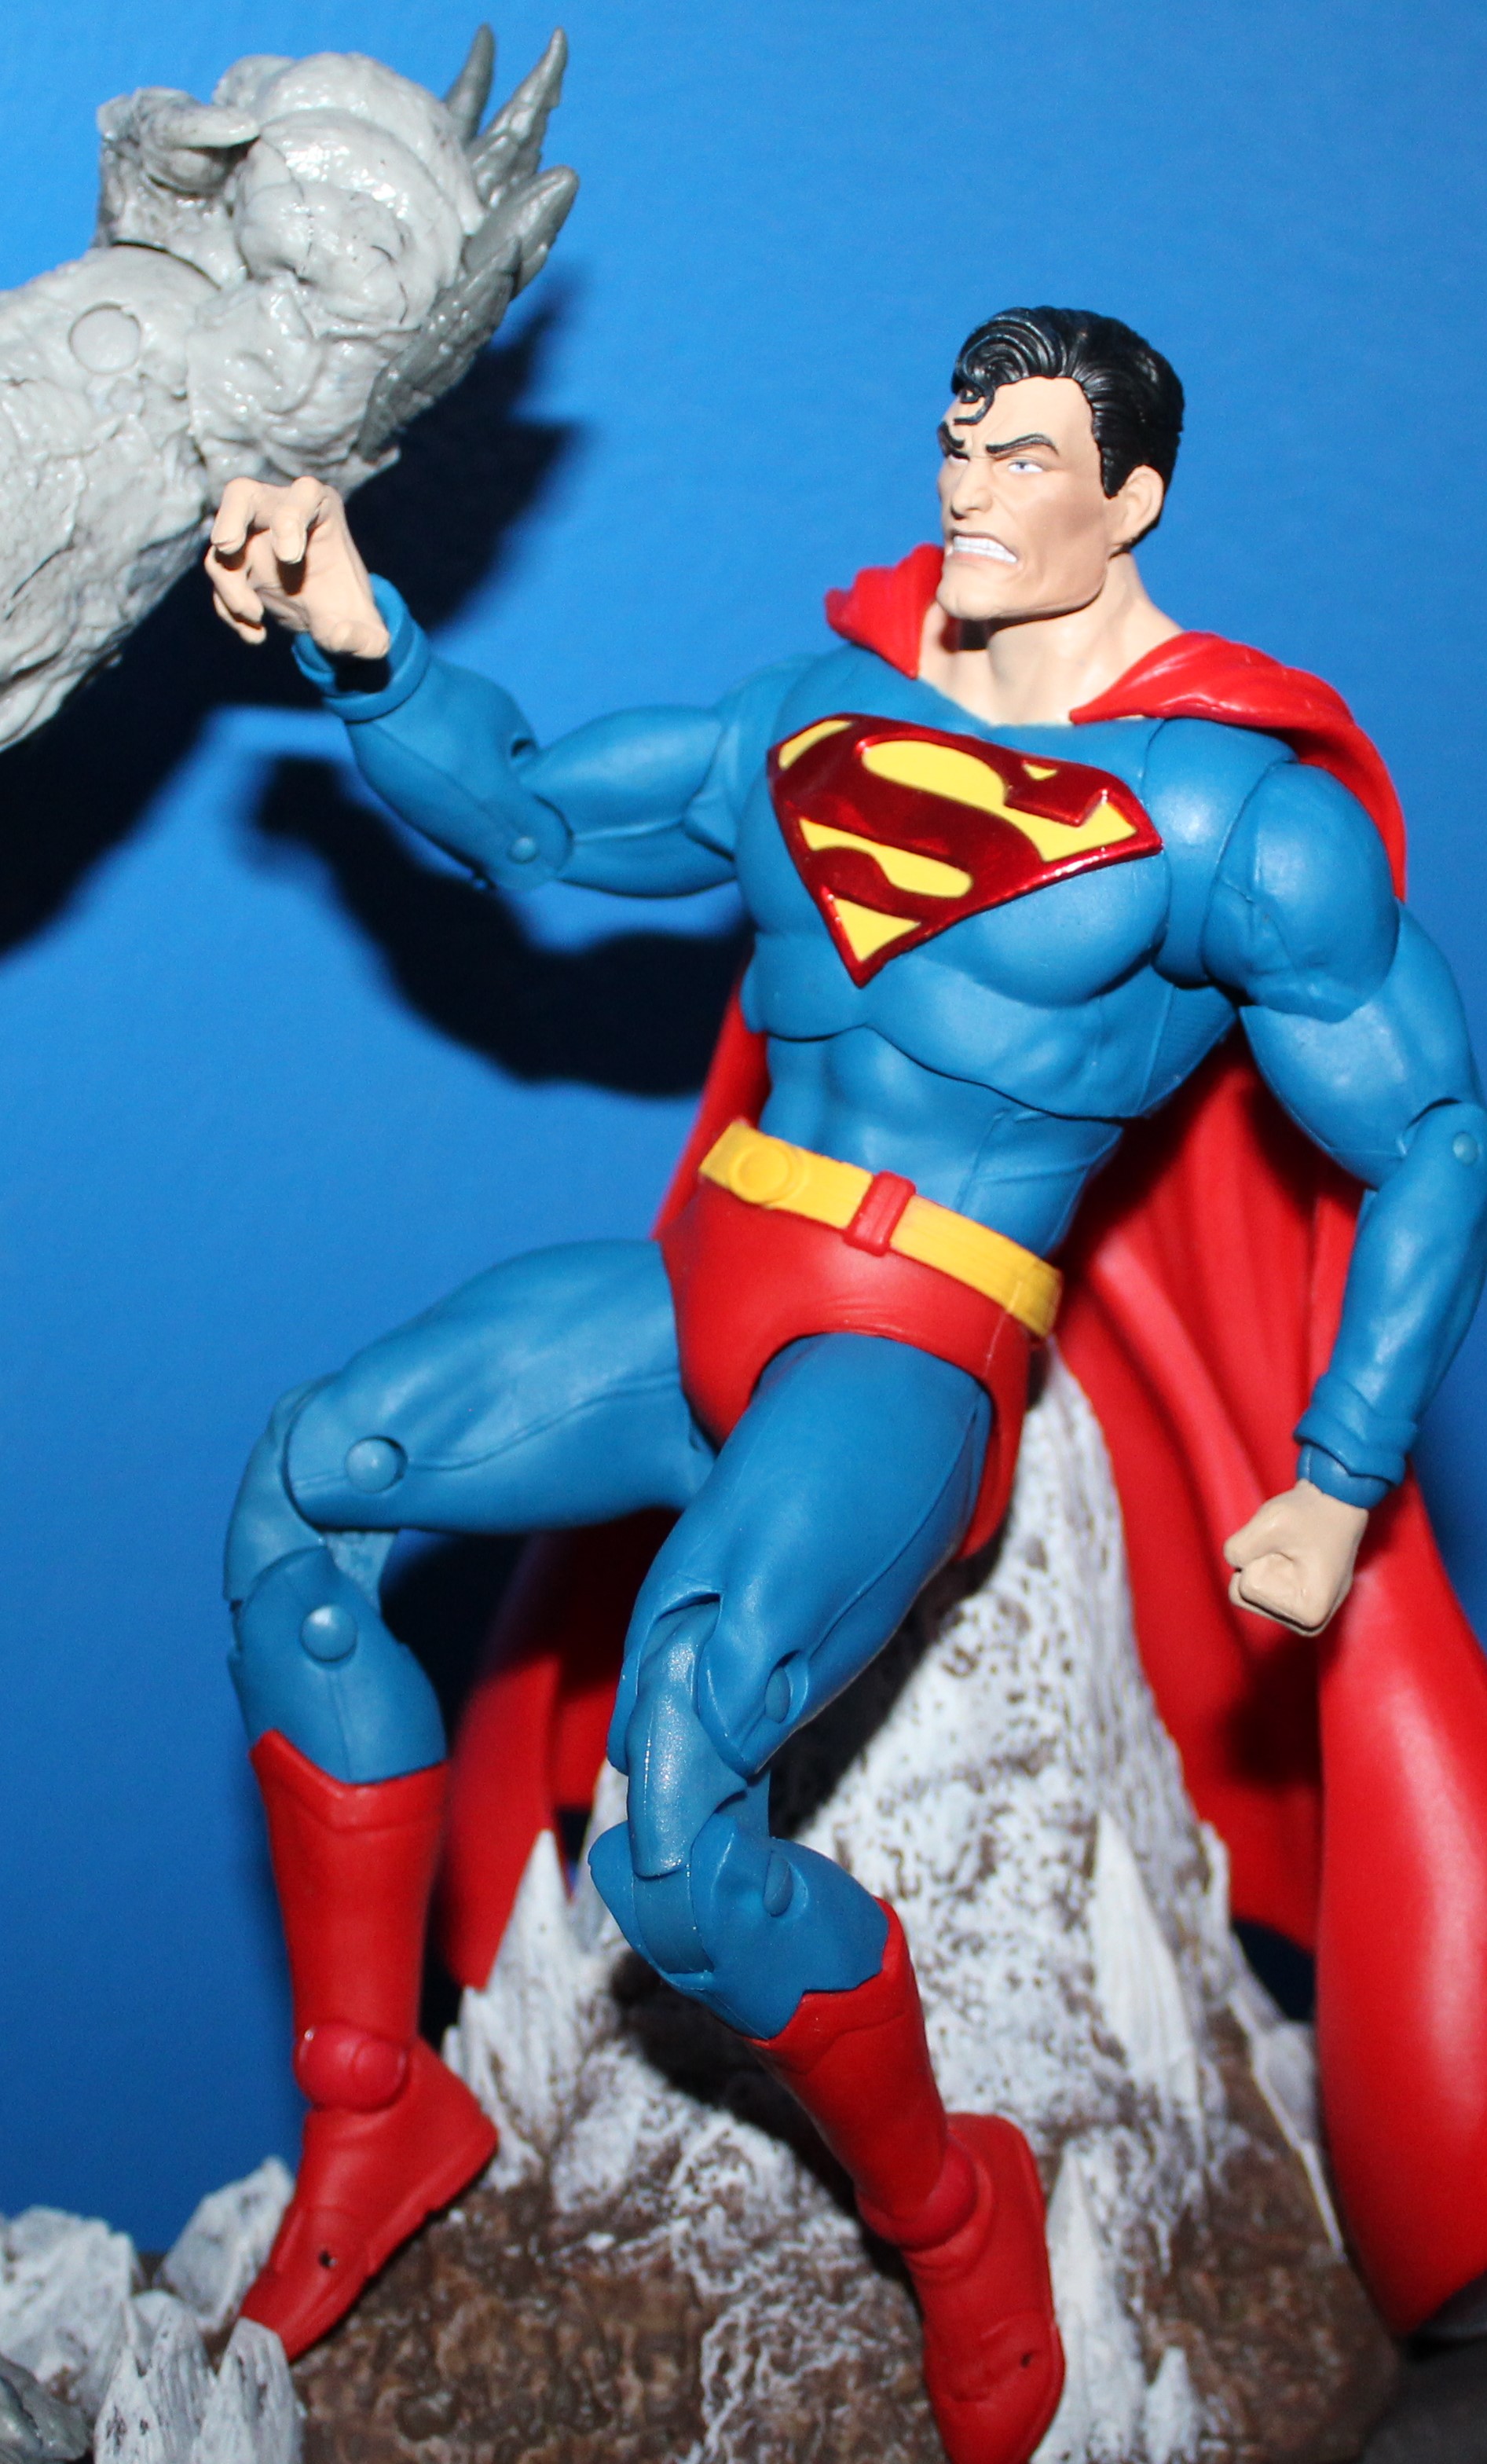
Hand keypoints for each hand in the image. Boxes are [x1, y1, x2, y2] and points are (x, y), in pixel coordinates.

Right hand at [205, 479, 389, 657]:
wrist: (329, 624)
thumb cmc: (351, 614)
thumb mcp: (370, 636)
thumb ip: (365, 641)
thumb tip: (340, 635)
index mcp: (322, 511)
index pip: (304, 494)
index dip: (291, 518)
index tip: (290, 558)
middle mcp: (281, 512)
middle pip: (243, 494)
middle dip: (230, 517)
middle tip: (226, 547)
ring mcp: (252, 535)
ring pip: (221, 543)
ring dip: (229, 583)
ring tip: (255, 616)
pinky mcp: (235, 561)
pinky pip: (218, 576)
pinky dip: (227, 607)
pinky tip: (255, 633)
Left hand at [1223, 1479, 1367, 1634]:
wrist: (1337, 1504)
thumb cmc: (1310, 1513)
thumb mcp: (1270, 1521)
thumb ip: (1238, 1548)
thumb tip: (1232, 1564)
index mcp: (1309, 1614)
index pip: (1245, 1588)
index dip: (1263, 1557)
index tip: (1294, 1546)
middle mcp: (1308, 1625)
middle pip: (1243, 1595)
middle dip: (1259, 1562)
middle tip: (1291, 1547)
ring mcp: (1301, 1618)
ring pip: (1245, 1591)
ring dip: (1261, 1563)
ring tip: (1293, 1551)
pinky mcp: (1293, 1608)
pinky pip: (1252, 1587)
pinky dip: (1263, 1566)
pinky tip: (1291, 1558)